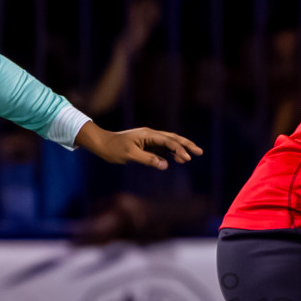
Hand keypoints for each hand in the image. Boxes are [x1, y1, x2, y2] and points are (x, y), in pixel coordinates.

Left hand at [76, 124, 201, 169]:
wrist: (101, 143)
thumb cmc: (113, 149)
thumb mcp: (129, 156)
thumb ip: (148, 160)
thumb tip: (165, 165)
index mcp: (148, 135)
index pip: (168, 141)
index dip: (179, 150)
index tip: (187, 159)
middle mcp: (150, 135)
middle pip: (172, 138)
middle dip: (186, 145)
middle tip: (199, 152)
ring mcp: (148, 139)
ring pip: (168, 143)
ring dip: (180, 149)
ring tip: (190, 157)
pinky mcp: (146, 145)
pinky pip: (162, 148)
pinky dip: (171, 153)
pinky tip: (176, 159)